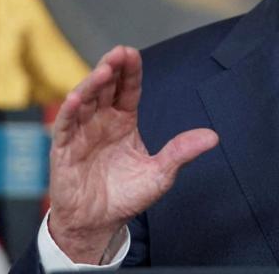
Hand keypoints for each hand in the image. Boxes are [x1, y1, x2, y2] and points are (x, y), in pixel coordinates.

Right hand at [47, 46, 218, 263]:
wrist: (99, 225)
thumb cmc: (126, 196)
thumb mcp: (160, 173)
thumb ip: (181, 152)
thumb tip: (214, 136)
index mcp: (123, 120)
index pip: (127, 89)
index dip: (130, 71)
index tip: (132, 53)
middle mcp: (101, 120)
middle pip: (104, 87)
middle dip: (111, 68)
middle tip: (119, 53)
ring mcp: (82, 132)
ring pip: (84, 100)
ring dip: (91, 84)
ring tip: (103, 71)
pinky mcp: (64, 149)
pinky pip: (65, 126)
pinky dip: (70, 111)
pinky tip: (77, 98)